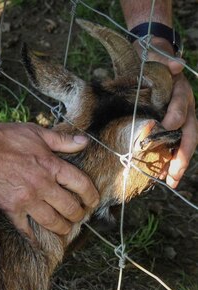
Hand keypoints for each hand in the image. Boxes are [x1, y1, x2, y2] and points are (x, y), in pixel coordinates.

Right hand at [0, 122, 99, 237]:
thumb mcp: (33, 132)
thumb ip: (60, 140)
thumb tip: (84, 141)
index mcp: (51, 165)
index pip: (81, 184)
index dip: (91, 195)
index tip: (92, 201)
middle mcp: (42, 185)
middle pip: (70, 207)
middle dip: (78, 214)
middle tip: (79, 217)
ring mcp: (26, 199)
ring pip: (52, 221)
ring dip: (62, 228)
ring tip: (64, 228)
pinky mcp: (9, 209)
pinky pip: (25, 229)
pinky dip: (33, 238)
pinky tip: (38, 243)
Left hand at [142, 38, 196, 187]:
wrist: (151, 63)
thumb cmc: (152, 62)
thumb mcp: (156, 57)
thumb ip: (164, 60)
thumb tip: (176, 65)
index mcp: (181, 93)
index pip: (181, 107)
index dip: (176, 115)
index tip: (167, 125)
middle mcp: (184, 109)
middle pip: (189, 134)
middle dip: (182, 156)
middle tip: (173, 175)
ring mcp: (179, 120)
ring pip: (183, 145)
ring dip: (176, 164)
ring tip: (168, 181)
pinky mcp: (169, 128)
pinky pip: (172, 146)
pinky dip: (168, 161)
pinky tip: (160, 176)